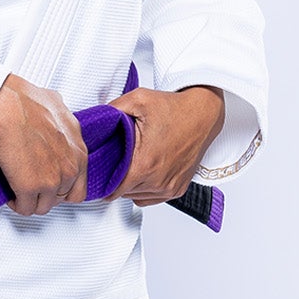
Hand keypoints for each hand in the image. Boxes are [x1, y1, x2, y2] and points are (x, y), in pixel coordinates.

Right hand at [0, 74, 88, 216]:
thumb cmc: (26, 102)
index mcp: (78, 151)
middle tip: (33, 188)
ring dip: (31, 201)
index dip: (62, 187)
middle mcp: (70, 168)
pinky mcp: (30, 188)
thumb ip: (62, 120)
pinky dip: (16, 204)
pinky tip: (10, 194)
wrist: (8, 107)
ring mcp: (52, 180)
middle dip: (46, 195)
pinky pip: (25, 208)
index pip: (79, 186)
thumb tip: (55, 118)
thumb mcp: (57, 107)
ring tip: (20, 192)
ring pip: (44, 206)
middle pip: (61, 198)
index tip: (51, 184)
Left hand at [108, 85, 225, 205]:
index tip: (99, 172)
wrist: (204, 113)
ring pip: (137, 197)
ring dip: (130, 185)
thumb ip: (112, 109)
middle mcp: (158, 180)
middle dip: (116, 179)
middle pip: (123, 193)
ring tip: (131, 164)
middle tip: (115, 161)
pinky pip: (152, 198)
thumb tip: (95, 118)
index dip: (102, 181)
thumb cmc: (175, 108)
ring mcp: (169, 187)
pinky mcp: (177, 189)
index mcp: (144, 164)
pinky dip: (145, 190)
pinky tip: (143, 173)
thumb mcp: (138, 100)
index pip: (112, 189)